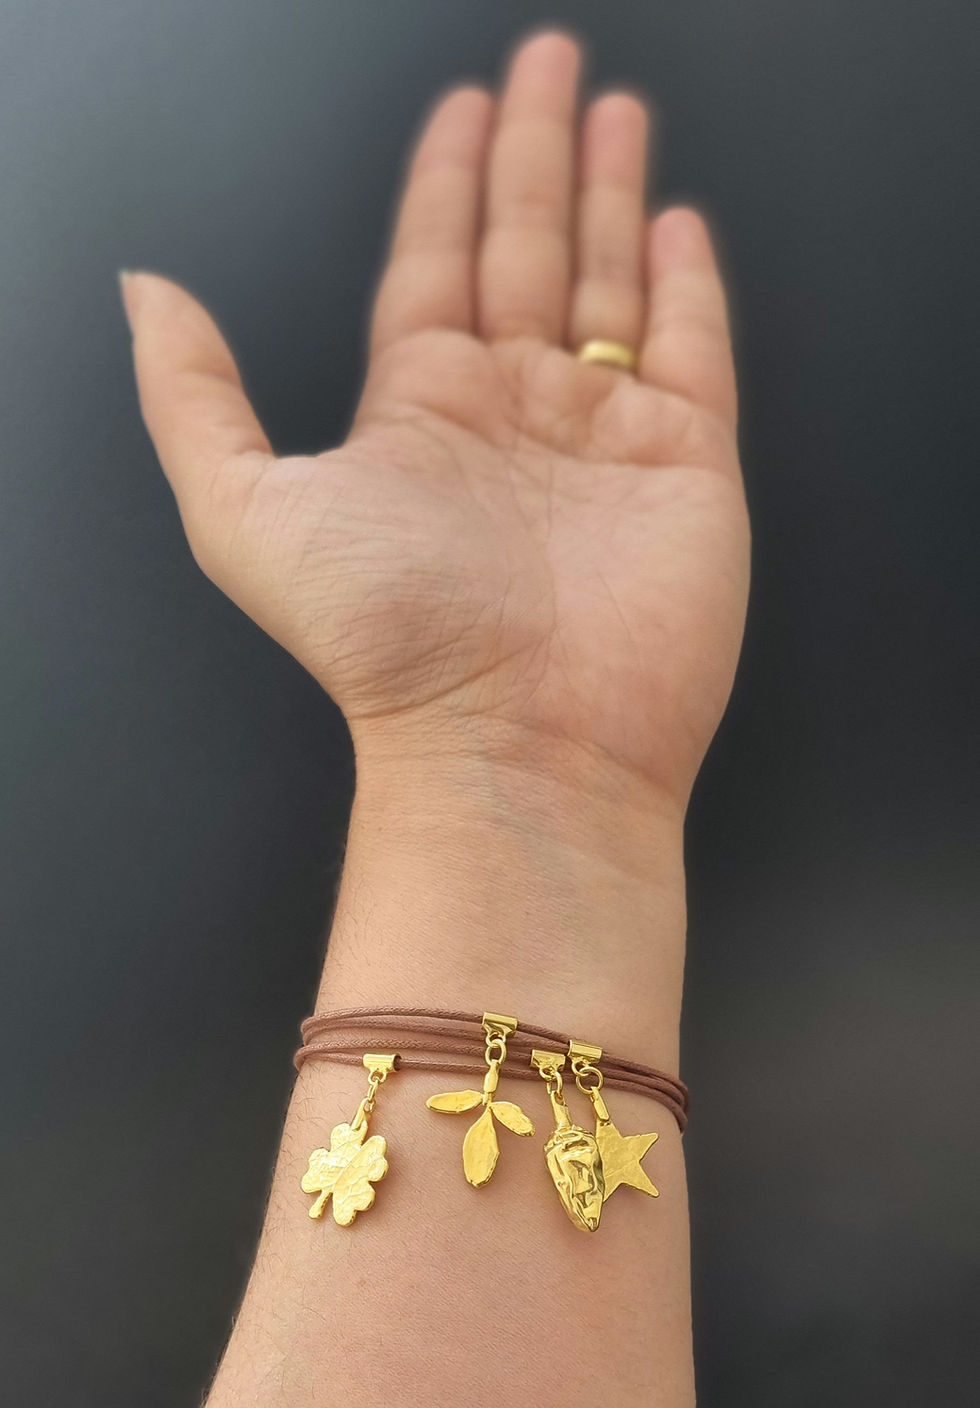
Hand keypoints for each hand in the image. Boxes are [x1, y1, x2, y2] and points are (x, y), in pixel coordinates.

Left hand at [121, 29, 748, 816]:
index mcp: (419, 410)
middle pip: (526, 249)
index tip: (462, 108)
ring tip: (617, 111)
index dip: (446, 182)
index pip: (434, 265)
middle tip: (550, 64)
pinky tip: (678, 227)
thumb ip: (193, 396)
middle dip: (537, 154)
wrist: (521, 747)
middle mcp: (512, 412)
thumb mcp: (246, 509)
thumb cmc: (389, 644)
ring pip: (609, 283)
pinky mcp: (686, 464)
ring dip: (613, 194)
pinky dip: (688, 286)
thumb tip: (147, 293)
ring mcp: (603, 433)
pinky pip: (692, 349)